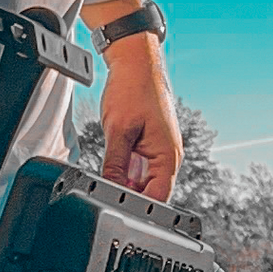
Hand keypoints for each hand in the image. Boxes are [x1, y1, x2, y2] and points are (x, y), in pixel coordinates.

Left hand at [94, 34, 182, 201]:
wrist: (136, 64)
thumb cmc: (132, 90)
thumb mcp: (117, 130)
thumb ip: (114, 163)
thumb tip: (109, 187)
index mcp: (168, 157)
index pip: (158, 197)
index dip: (138, 206)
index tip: (115, 206)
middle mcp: (168, 156)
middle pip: (150, 190)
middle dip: (129, 193)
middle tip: (104, 192)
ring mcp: (160, 150)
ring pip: (143, 178)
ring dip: (125, 179)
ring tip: (107, 173)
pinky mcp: (150, 143)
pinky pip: (139, 165)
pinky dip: (125, 167)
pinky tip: (111, 163)